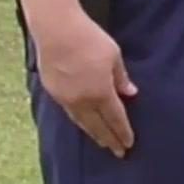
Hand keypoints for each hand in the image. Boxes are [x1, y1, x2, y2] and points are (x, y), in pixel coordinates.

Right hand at [32, 12, 137, 157]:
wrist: (56, 30)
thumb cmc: (90, 39)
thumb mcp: (114, 56)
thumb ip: (121, 78)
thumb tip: (130, 94)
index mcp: (100, 92)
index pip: (115, 119)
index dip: (122, 132)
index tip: (129, 144)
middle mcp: (82, 100)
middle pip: (98, 126)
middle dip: (109, 139)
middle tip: (118, 152)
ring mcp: (65, 98)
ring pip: (81, 122)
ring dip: (93, 134)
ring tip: (102, 142)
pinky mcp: (53, 92)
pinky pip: (69, 113)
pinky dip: (79, 121)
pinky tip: (83, 123)